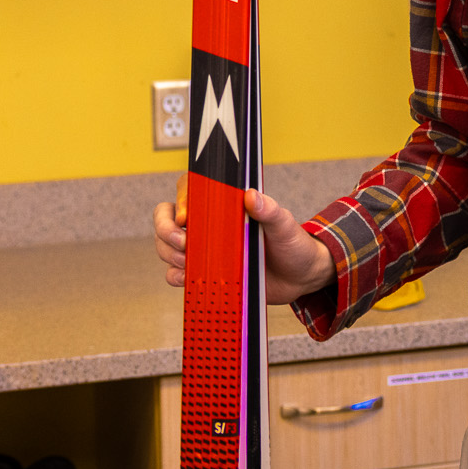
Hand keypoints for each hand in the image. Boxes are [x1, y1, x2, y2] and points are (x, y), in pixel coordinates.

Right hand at [152, 173, 336, 304]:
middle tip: (184, 242)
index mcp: (227, 206)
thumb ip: (270, 210)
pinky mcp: (206, 273)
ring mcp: (205, 249)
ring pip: (167, 245)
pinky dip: (176, 277)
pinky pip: (177, 274)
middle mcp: (210, 225)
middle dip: (166, 230)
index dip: (180, 199)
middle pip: (168, 218)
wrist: (301, 278)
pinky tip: (187, 278)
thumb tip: (252, 196)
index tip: (186, 217)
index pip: (190, 190)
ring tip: (187, 262)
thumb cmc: (293, 244)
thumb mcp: (285, 225)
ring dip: (169, 253)